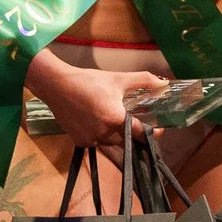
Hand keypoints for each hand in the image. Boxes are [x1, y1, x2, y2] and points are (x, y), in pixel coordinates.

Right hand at [30, 53, 164, 149]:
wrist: (57, 86)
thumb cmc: (88, 80)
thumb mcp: (118, 78)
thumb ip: (143, 81)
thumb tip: (164, 83)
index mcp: (115, 119)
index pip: (141, 134)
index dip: (153, 133)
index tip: (159, 129)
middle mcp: (104, 134)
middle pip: (127, 141)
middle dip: (134, 134)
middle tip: (137, 123)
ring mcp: (91, 140)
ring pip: (112, 143)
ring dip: (118, 135)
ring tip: (116, 121)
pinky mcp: (80, 142)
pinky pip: (98, 143)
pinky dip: (102, 136)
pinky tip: (98, 122)